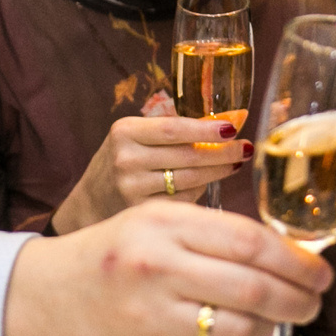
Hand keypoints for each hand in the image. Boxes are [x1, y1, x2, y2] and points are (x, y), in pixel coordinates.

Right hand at [4, 201, 331, 335]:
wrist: (42, 299)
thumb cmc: (111, 255)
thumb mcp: (154, 222)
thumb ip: (214, 234)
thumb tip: (288, 258)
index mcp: (164, 224)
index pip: (251, 242)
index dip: (297, 261)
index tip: (320, 272)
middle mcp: (157, 268)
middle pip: (254, 288)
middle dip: (297, 299)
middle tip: (313, 302)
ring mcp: (152, 317)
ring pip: (240, 330)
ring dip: (271, 329)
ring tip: (274, 321)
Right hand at [51, 114, 250, 231]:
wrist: (91, 203)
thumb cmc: (123, 162)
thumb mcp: (134, 137)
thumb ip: (171, 129)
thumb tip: (224, 122)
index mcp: (125, 132)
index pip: (173, 128)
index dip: (206, 129)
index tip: (232, 128)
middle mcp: (126, 160)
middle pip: (188, 156)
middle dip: (222, 152)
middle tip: (244, 148)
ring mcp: (133, 189)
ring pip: (191, 180)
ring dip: (218, 171)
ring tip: (234, 163)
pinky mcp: (142, 213)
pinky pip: (184, 201)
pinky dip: (200, 191)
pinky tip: (207, 183)